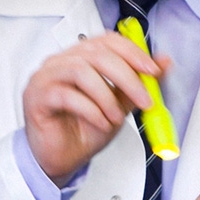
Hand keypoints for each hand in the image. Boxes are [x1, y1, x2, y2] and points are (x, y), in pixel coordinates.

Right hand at [23, 29, 166, 185]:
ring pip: (80, 71)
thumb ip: (138, 83)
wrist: (62, 159)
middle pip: (96, 53)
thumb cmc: (84, 129)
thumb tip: (163, 63)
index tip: (152, 70)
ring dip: (106, 96)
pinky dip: (90, 110)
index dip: (132, 52)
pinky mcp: (36, 97)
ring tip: (117, 117)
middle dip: (126, 76)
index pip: (107, 41)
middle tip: (144, 98)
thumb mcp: (118, 105)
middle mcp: (61, 61)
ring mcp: (45, 77)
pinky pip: (66, 95)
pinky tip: (100, 122)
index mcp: (80, 57)